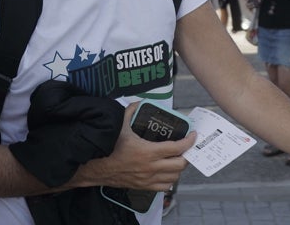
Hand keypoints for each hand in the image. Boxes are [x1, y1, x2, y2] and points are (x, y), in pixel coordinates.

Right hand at [76, 102, 195, 190]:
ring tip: (178, 158)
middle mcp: (150, 167)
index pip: (176, 148)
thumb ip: (130, 112)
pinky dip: (170, 179)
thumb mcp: (119, 126)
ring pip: (174, 176)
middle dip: (187, 155)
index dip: (188, 141)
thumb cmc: (109, 147)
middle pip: (179, 164)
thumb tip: (138, 103)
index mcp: (147, 151)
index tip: (192, 135)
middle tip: (186, 147)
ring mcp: (148, 179)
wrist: (96, 168)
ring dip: (179, 167)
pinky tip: (167, 171)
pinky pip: (164, 186)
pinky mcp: (144, 186)